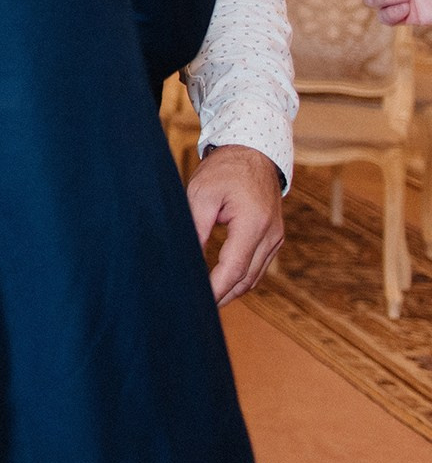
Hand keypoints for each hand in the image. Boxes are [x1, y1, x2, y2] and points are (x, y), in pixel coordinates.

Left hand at [189, 144, 285, 305]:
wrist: (254, 154)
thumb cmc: (224, 171)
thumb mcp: (201, 194)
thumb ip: (196, 227)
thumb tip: (186, 258)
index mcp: (254, 224)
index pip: (234, 268)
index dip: (215, 289)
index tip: (198, 302)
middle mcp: (271, 235)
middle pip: (246, 278)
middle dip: (222, 295)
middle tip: (196, 309)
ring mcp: (276, 238)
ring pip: (254, 276)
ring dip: (232, 290)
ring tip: (206, 301)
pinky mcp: (274, 238)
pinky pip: (258, 266)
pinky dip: (241, 277)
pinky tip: (222, 283)